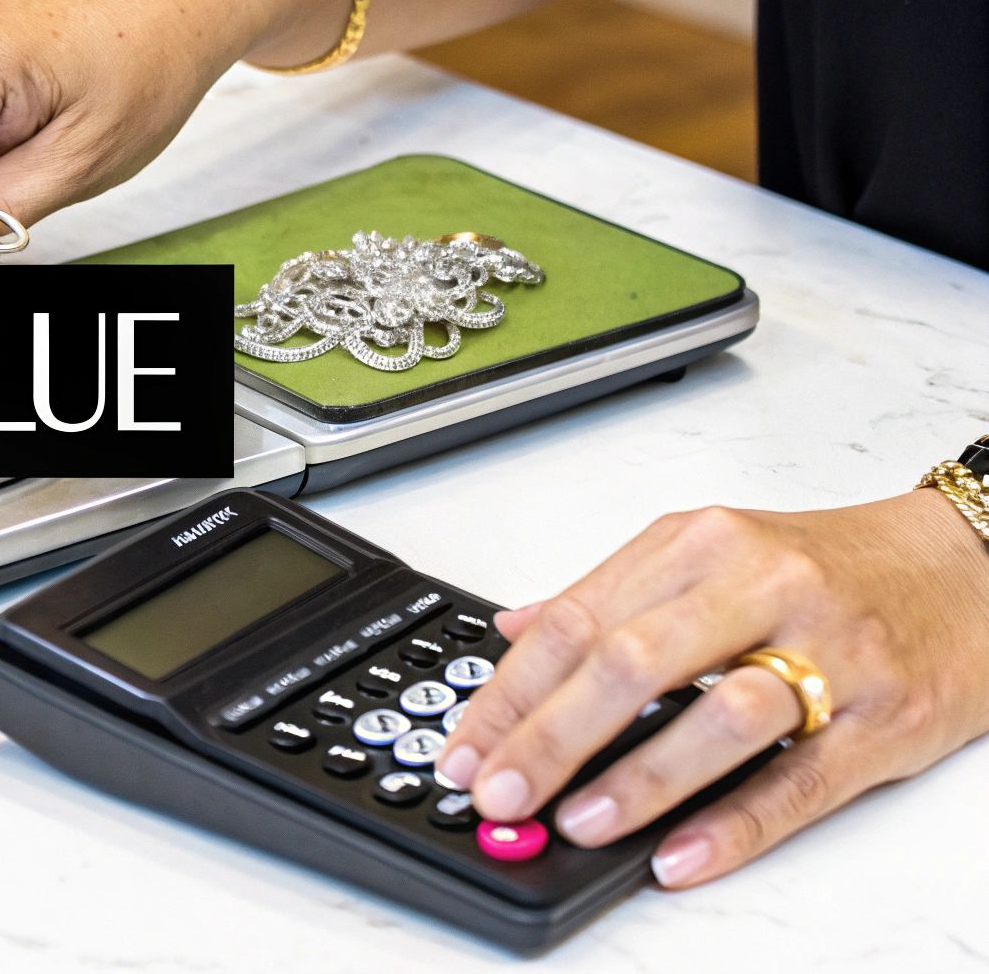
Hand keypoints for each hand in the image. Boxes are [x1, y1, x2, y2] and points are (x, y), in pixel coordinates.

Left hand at [438, 490, 988, 887]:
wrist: (970, 564)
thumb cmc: (829, 566)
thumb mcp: (709, 551)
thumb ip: (608, 591)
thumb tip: (513, 629)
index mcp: (699, 545)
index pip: (576, 621)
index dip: (509, 694)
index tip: (464, 749)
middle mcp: (759, 586)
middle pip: (630, 661)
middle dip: (548, 736)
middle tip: (497, 792)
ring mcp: (829, 653)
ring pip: (719, 714)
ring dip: (638, 777)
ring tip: (575, 822)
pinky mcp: (887, 718)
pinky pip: (801, 780)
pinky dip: (735, 823)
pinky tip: (678, 856)